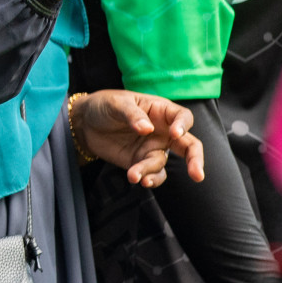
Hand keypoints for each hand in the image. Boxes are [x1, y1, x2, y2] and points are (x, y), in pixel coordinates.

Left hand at [71, 89, 205, 187]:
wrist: (84, 123)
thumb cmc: (105, 105)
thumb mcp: (116, 103)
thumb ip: (132, 114)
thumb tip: (147, 128)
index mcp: (160, 111)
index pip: (183, 117)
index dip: (183, 125)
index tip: (175, 133)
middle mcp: (162, 131)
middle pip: (189, 145)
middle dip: (195, 160)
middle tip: (197, 174)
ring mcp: (152, 148)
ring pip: (163, 163)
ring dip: (152, 172)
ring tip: (136, 175)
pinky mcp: (140, 162)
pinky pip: (152, 173)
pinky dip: (148, 179)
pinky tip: (138, 179)